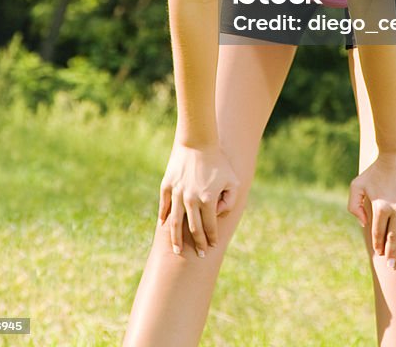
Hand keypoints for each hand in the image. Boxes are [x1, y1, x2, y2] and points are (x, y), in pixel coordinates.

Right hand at [158, 143, 239, 257]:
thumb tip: (218, 214)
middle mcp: (191, 200)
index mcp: (208, 200)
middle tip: (199, 254)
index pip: (210, 227)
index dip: (211, 238)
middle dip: (198, 243)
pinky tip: (164, 226)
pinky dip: (164, 217)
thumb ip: (230, 200)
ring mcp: (177, 193)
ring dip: (176, 239)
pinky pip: (165, 205)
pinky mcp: (167, 185)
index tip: (212, 246)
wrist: (198, 141)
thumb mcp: (232, 180)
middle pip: (193, 229)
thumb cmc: (218, 161)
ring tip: (177, 250)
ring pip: (175, 223)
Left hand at [348, 150, 395, 265]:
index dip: (378, 245)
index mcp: (380, 207)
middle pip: (395, 238)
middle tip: (393, 266)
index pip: (378, 233)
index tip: (380, 254)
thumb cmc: (375, 168)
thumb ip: (353, 205)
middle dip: (393, 253)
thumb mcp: (357, 184)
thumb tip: (363, 224)